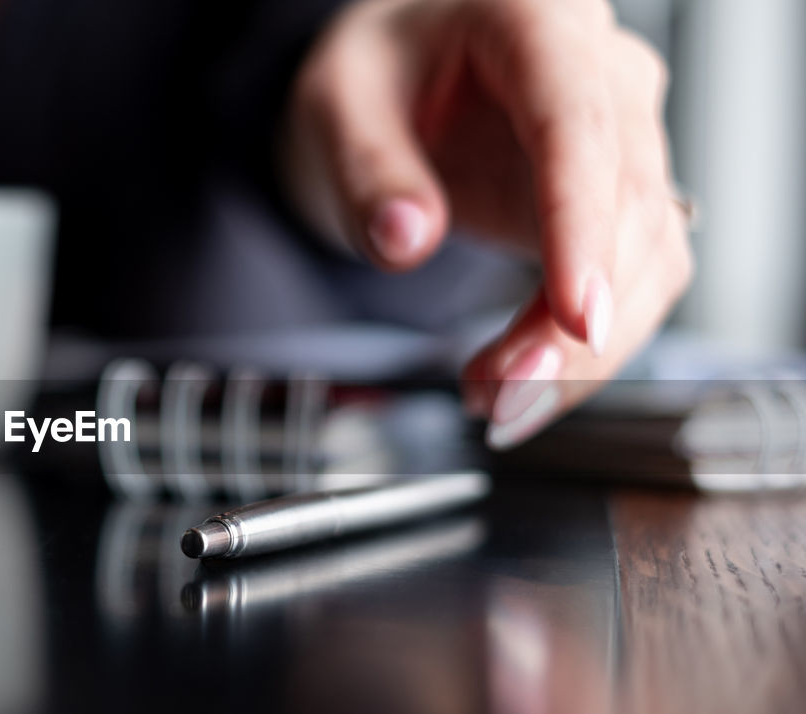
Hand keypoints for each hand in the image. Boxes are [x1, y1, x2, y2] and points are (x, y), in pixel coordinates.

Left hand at [280, 0, 693, 447]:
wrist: (394, 82)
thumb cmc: (375, 75)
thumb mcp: (337, 107)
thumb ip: (367, 171)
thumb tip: (405, 241)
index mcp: (536, 22)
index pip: (578, 128)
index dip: (581, 227)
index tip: (576, 317)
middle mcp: (600, 75)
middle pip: (624, 206)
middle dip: (574, 322)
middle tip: (502, 397)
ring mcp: (620, 139)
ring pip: (648, 255)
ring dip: (588, 350)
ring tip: (501, 404)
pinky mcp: (614, 201)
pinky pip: (633, 280)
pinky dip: (588, 345)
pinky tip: (525, 380)